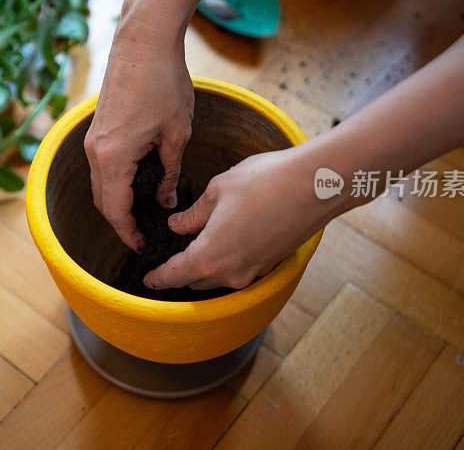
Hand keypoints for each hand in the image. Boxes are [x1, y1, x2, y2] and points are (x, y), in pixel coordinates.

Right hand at [84, 12, 193, 250]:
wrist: (143, 39)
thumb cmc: (164, 82)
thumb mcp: (177, 134)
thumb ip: (170, 172)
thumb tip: (165, 200)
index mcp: (113, 158)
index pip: (116, 210)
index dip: (129, 233)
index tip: (144, 246)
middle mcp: (94, 152)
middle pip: (102, 201)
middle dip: (122, 221)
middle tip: (146, 233)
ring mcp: (92, 139)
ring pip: (99, 185)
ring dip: (117, 202)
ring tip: (143, 212)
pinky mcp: (96, 128)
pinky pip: (101, 167)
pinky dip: (114, 182)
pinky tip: (137, 183)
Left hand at [143, 148, 338, 289]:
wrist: (316, 185)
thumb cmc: (264, 182)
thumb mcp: (217, 191)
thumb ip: (193, 214)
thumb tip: (177, 225)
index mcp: (209, 256)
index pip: (173, 275)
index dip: (157, 277)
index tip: (147, 279)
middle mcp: (230, 272)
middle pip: (195, 280)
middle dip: (179, 272)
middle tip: (168, 257)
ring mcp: (253, 271)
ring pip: (217, 277)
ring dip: (203, 267)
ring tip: (194, 247)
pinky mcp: (270, 264)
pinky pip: (238, 268)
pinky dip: (225, 260)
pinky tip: (224, 239)